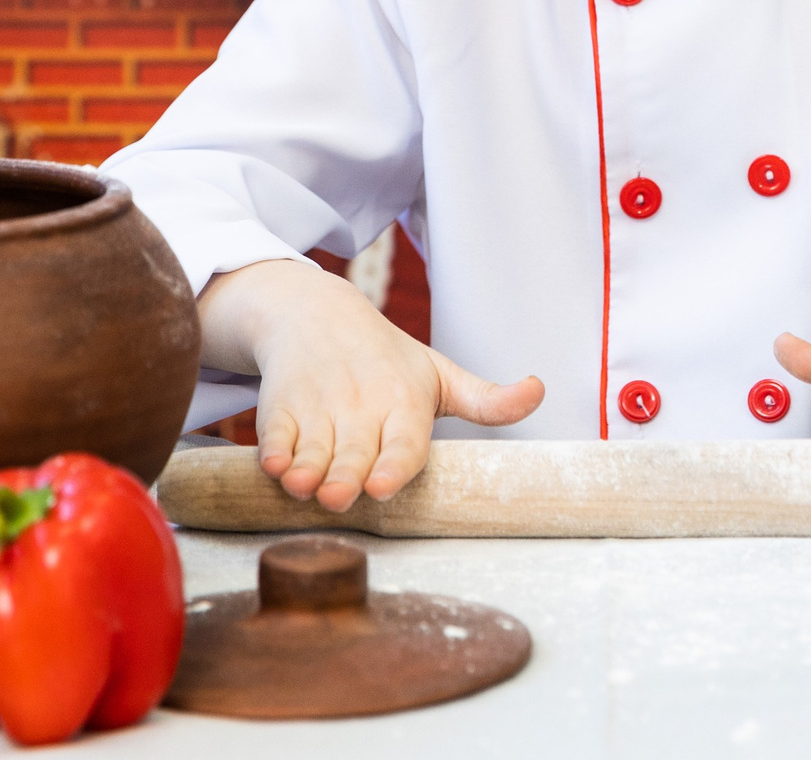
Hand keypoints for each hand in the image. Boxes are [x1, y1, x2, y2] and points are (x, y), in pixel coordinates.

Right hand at [196, 258, 542, 510]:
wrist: (315, 314)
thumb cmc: (387, 358)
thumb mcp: (440, 374)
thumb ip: (487, 400)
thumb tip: (540, 390)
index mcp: (405, 403)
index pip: (404, 441)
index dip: (394, 464)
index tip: (384, 485)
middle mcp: (361, 407)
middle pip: (353, 454)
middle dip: (345, 476)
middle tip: (340, 496)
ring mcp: (317, 408)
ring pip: (312, 449)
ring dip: (305, 469)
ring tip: (303, 486)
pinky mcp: (279, 409)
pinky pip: (274, 435)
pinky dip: (271, 451)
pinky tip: (272, 464)